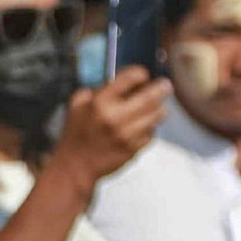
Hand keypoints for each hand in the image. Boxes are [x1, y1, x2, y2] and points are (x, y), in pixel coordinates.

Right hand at [48, 66, 169, 187]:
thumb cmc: (76, 132)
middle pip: (153, 95)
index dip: (141, 74)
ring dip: (159, 108)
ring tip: (154, 107)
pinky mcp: (134, 149)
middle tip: (164, 85)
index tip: (142, 76)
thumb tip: (122, 79)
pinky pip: (152, 133)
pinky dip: (149, 128)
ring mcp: (127, 135)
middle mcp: (115, 117)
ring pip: (158, 114)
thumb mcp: (77, 104)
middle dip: (162, 87)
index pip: (132, 77)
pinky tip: (140, 128)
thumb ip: (98, 88)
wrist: (75, 165)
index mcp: (100, 102)